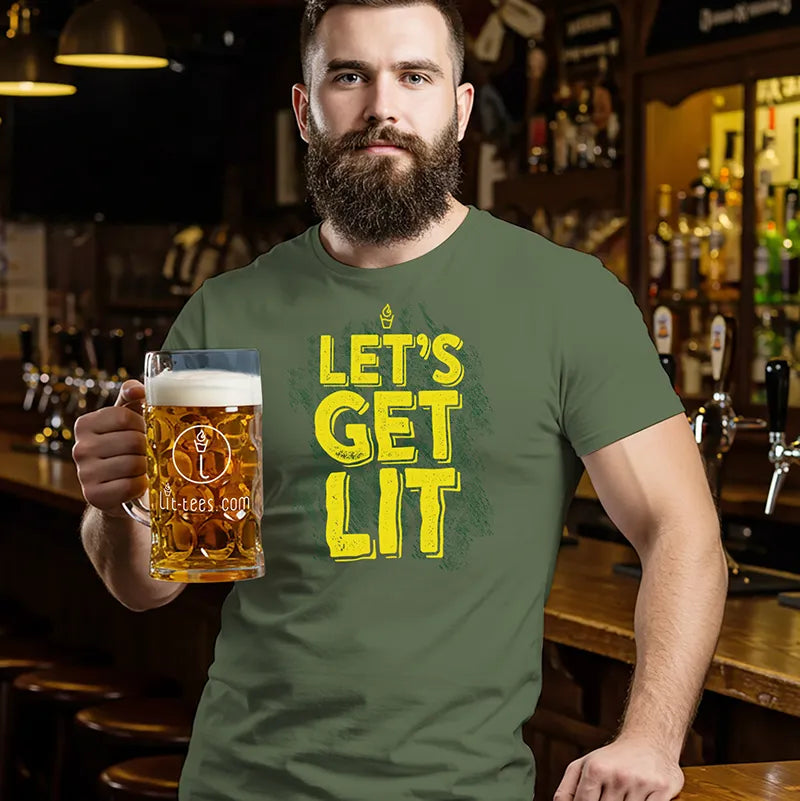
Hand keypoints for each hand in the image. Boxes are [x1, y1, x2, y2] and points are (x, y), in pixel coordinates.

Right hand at [72, 380, 147, 514]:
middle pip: (132, 441)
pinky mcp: (94, 496)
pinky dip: (141, 485)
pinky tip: (136, 482)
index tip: (143, 431)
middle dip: (147, 447)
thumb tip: (138, 389)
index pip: (124, 417)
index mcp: (85, 424)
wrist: (118, 488)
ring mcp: (84, 474)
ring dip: (146, 467)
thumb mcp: (127, 418)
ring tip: (142, 467)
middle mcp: (80, 448)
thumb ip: (131, 396)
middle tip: (146, 452)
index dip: (142, 424)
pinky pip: (131, 486)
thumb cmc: (125, 446)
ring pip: (134, 464)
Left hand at [553, 736, 683, 800]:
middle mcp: (618, 775)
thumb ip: (567, 790)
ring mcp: (641, 783)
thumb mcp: (584, 766)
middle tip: (611, 795)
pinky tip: (642, 796)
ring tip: (625, 794)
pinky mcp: (662, 789)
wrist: (649, 738)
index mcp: (595, 769)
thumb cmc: (613, 757)